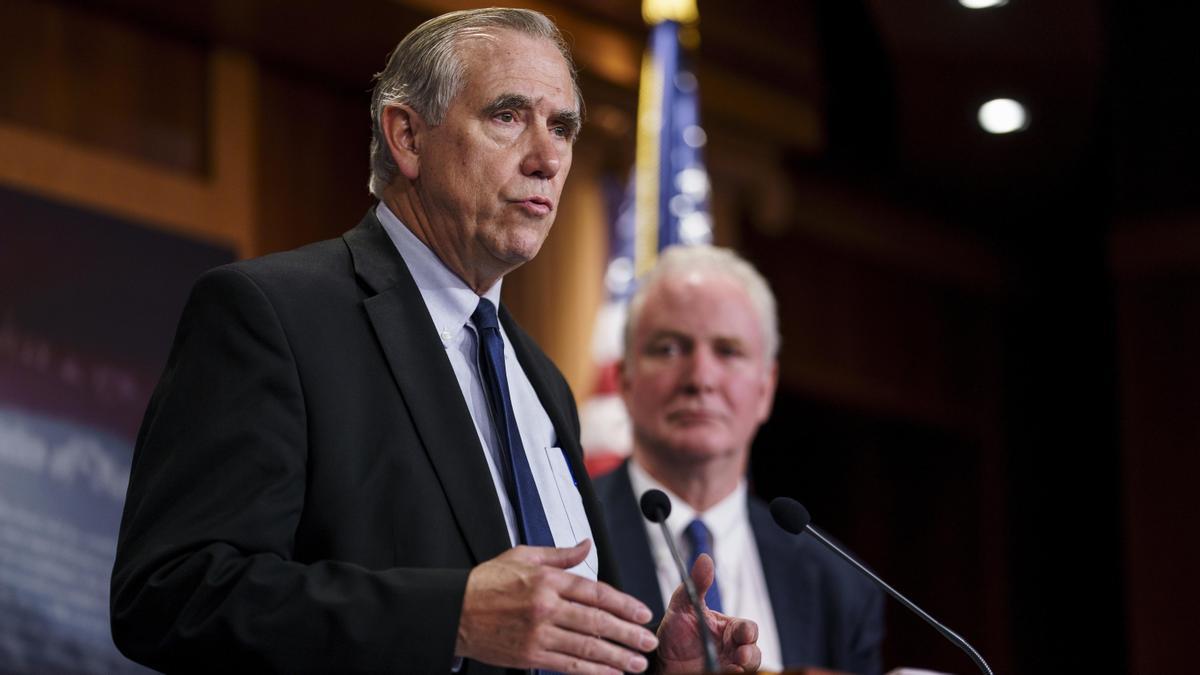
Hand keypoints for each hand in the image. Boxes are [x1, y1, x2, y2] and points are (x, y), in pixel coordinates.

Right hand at [456, 539, 659, 673]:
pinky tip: (610, 672)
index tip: (643, 612)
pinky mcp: (529, 655)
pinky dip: (592, 670)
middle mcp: (546, 607)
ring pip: (586, 647)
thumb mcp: (524, 556)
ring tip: (637, 663)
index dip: (624, 603)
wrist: (454, 611)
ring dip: (616, 657)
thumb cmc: (487, 582)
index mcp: (547, 580)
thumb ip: (561, 554)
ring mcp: (538, 634)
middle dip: (628, 634)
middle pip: (597, 621)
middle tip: (649, 642)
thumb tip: (587, 545)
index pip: (595, 592)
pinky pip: (568, 665)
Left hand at [655, 554, 760, 672]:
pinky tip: (722, 673)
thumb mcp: (682, 606)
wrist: (659, 660)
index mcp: (728, 629)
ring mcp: (728, 666)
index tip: (743, 633)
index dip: (748, 632)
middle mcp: (733, 649)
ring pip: (748, 669)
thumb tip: (705, 558)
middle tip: (741, 656)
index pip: (747, 629)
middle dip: (751, 654)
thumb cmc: (675, 632)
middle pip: (754, 652)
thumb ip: (696, 584)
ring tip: (734, 669)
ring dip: (745, 668)